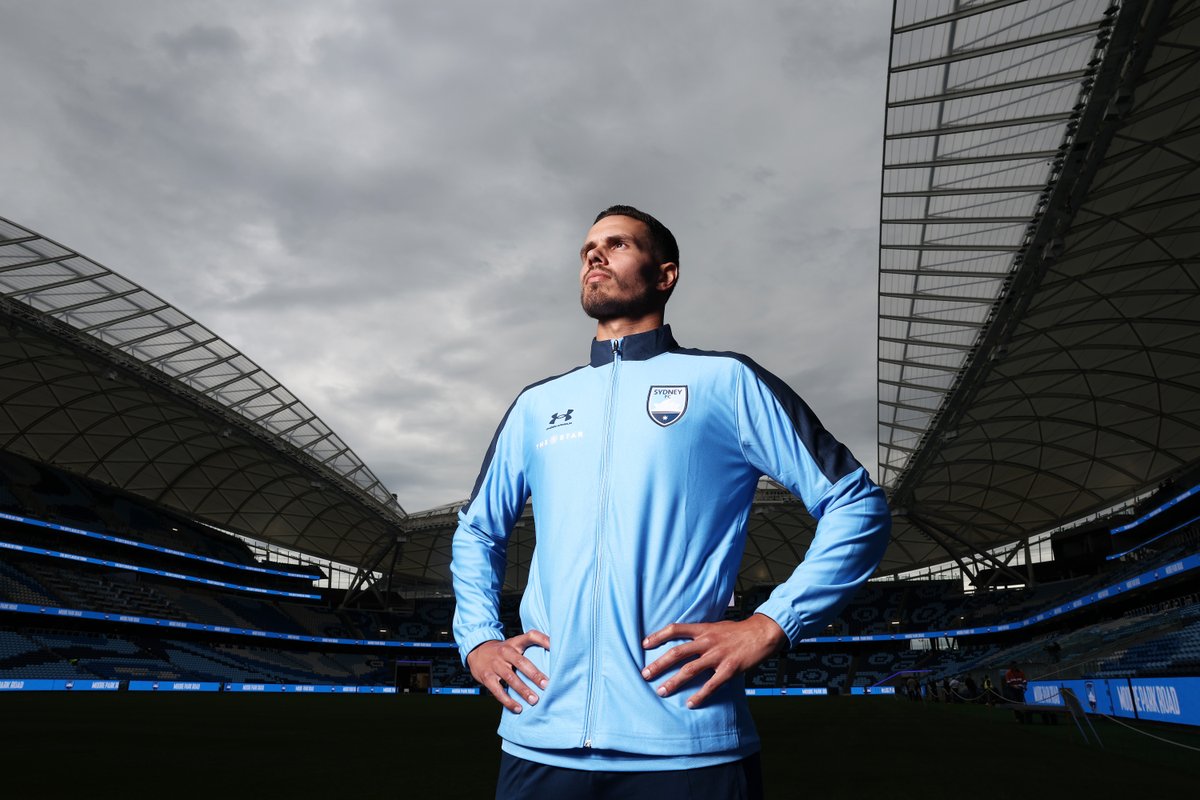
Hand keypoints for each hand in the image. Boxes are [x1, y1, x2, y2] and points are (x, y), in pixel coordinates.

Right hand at [466, 630, 549, 713]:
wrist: (476, 651)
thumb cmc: (502, 651)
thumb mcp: (514, 644)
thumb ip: (530, 649)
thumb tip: (555, 660)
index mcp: (514, 643)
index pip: (531, 636)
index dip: (544, 640)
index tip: (555, 646)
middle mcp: (505, 652)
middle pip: (521, 662)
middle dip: (535, 675)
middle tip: (546, 685)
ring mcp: (495, 664)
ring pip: (510, 678)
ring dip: (523, 690)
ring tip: (535, 700)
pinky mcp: (487, 677)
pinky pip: (498, 691)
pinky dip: (508, 701)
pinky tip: (518, 708)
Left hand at [641, 614, 786, 708]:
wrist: (763, 633)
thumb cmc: (739, 631)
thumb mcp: (717, 626)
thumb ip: (701, 633)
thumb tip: (685, 640)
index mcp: (703, 629)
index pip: (675, 629)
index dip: (658, 636)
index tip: (644, 644)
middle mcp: (707, 641)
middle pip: (677, 652)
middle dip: (659, 664)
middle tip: (645, 674)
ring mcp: (718, 655)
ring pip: (690, 670)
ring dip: (674, 682)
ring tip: (661, 691)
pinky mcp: (729, 669)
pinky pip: (711, 685)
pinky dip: (700, 695)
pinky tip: (690, 703)